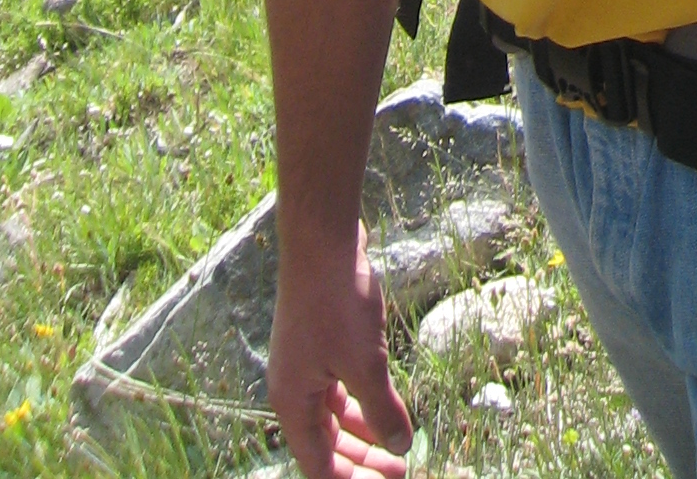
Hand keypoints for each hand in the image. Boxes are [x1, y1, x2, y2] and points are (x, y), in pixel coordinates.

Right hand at [267, 224, 415, 478]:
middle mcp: (294, 389)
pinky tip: (385, 403)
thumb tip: (402, 447)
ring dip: (365, 432)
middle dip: (361, 461)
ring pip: (335, 415)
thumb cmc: (337, 303)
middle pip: (325, 443)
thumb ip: (383, 409)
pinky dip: (361, 401)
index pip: (317, 464)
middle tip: (398, 471)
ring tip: (397, 446)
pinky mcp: (321, 342)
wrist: (323, 241)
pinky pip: (339, 387)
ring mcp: (306, 364)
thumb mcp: (366, 363)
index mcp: (294, 403)